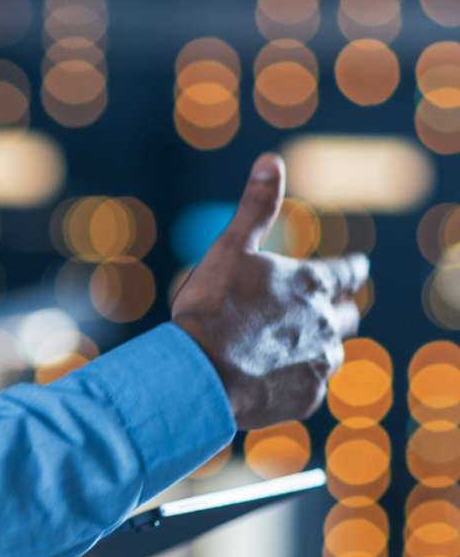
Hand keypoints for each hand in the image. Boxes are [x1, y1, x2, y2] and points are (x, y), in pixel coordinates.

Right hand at [171, 153, 366, 430]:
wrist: (200, 372)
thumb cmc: (211, 307)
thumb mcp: (230, 247)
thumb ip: (256, 207)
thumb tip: (270, 161)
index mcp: (311, 283)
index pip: (348, 272)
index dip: (351, 269)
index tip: (357, 268)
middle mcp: (326, 322)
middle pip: (348, 313)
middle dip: (340, 307)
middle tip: (326, 307)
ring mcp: (320, 362)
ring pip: (332, 351)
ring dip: (318, 344)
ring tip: (291, 345)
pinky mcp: (308, 396)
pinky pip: (310, 383)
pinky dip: (295, 376)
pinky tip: (270, 375)